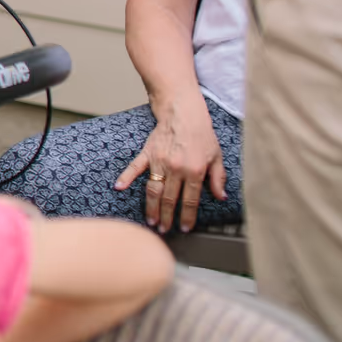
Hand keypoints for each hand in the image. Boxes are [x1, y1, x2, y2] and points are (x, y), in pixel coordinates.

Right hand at [113, 101, 226, 232]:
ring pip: (153, 189)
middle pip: (169, 199)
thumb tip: (222, 196)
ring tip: (150, 221)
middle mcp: (176, 169)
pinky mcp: (148, 153)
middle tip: (164, 229)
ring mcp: (160, 161)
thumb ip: (218, 178)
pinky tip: (119, 187)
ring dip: (151, 207)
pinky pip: (135, 167)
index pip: (190, 200)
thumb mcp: (217, 156)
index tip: (185, 227)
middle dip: (167, 217)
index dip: (187, 216)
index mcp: (195, 171)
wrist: (184, 112)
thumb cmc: (202, 134)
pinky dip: (126, 177)